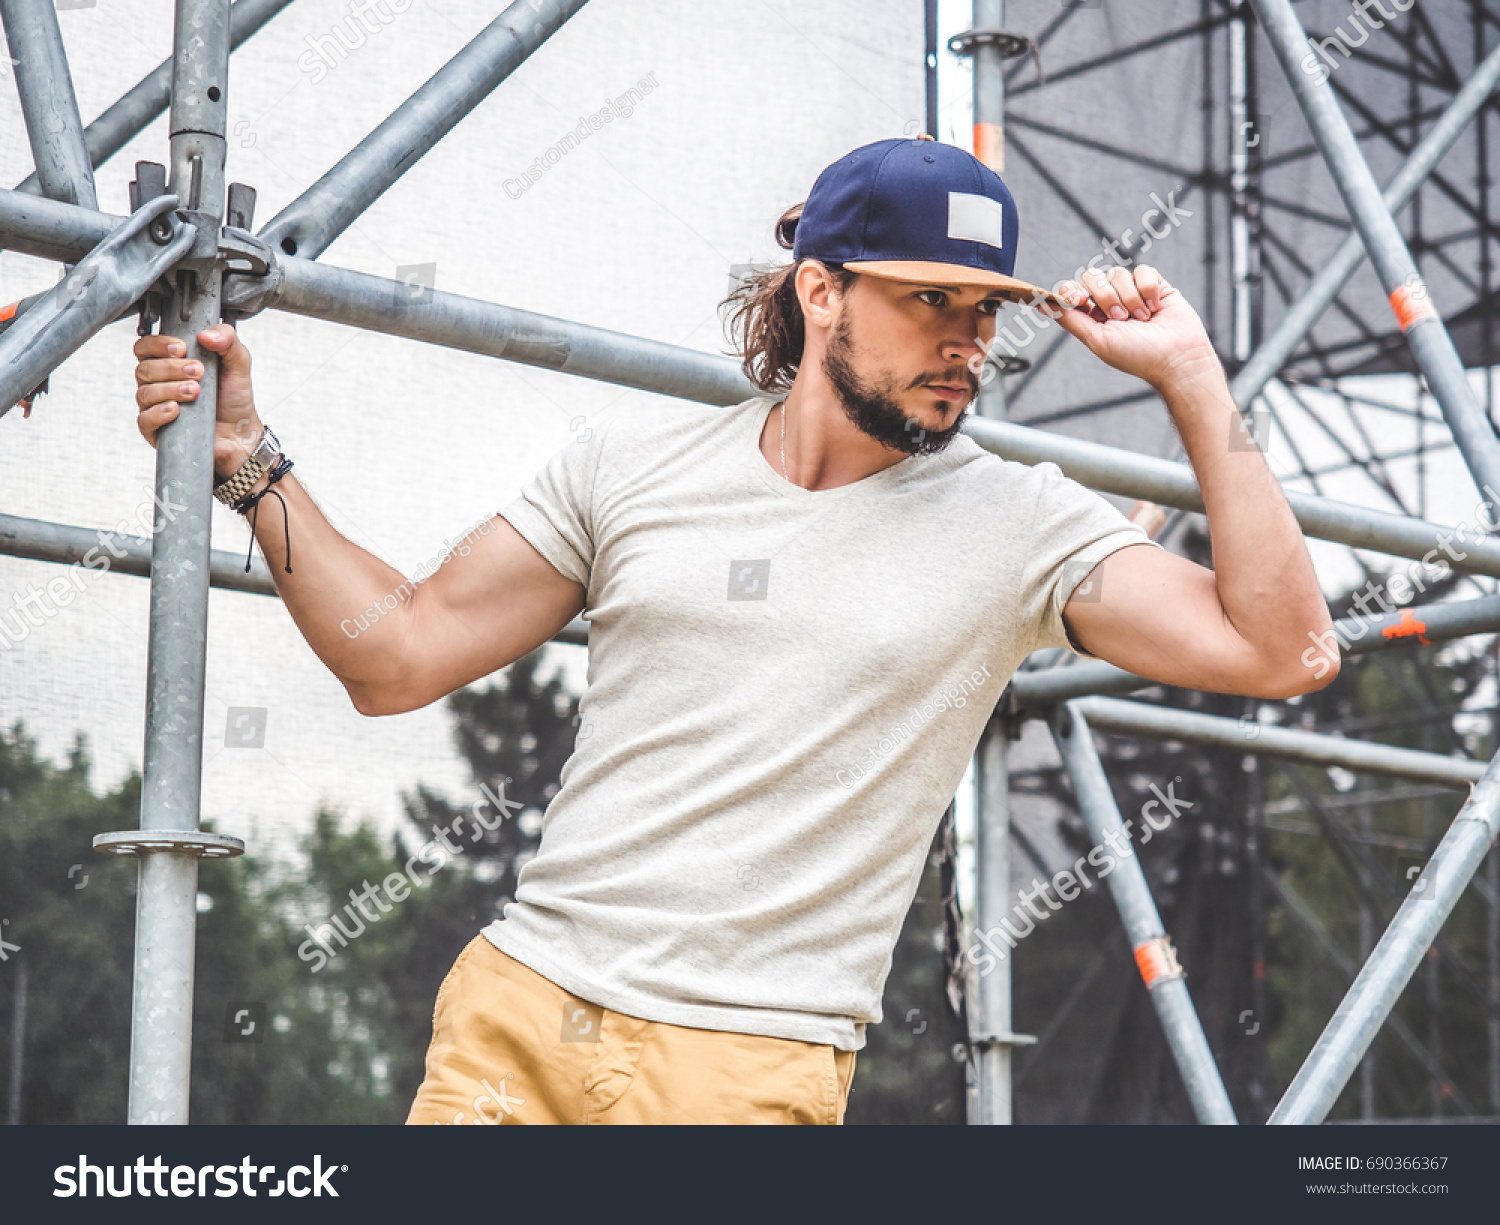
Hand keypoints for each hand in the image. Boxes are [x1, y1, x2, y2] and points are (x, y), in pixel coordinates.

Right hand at [132, 324, 260, 477]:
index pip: (145, 346)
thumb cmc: (233, 397)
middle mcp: (158, 382)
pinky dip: (159, 412)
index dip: (158, 344)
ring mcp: (155, 406)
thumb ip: (228, 340)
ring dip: (170, 389)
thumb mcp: (238, 363)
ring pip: (145, 393)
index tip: (182, 349)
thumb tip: (206, 334)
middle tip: (198, 372)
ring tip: (195, 392)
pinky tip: (176, 409)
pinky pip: (144, 420)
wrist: (241, 432)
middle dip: (171, 368)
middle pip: (144, 368)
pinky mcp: (156, 430)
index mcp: (169, 362)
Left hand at [1046, 264, 1219, 391]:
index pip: (1071, 290)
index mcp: (1092, 316)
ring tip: (1142, 318)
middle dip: (1106, 297)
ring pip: (1117, 273)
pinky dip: (1148, 289)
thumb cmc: (1137, 355)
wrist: (1176, 356)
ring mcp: (1132, 291)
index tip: (1080, 301)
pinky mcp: (1154, 284)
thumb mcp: (1097, 340)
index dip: (1073, 291)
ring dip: (1130, 298)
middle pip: (1092, 277)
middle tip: (1121, 318)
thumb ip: (1070, 320)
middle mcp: (1110, 302)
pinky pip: (1142, 270)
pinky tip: (1155, 306)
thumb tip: (1042, 305)